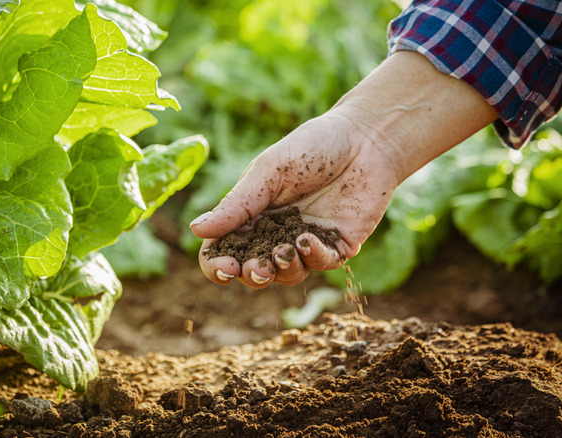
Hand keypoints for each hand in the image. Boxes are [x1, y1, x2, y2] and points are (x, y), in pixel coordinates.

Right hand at [190, 52, 496, 288]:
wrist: (365, 139)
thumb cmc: (312, 148)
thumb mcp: (267, 172)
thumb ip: (237, 204)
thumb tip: (196, 230)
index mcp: (252, 216)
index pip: (225, 250)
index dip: (218, 266)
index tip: (224, 268)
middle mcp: (276, 234)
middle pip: (254, 271)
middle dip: (251, 275)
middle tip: (255, 269)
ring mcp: (307, 243)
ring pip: (287, 275)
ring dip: (282, 270)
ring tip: (283, 252)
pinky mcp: (338, 246)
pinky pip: (321, 265)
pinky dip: (313, 258)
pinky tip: (308, 241)